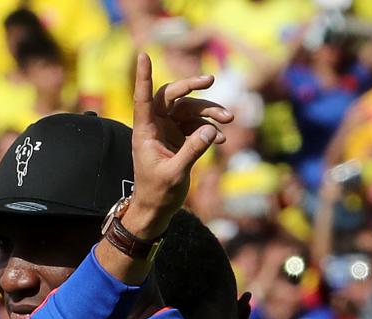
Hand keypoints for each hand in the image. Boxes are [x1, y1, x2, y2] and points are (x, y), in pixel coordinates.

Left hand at [121, 53, 231, 238]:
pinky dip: (210, 129)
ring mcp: (168, 130)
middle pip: (172, 96)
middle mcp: (155, 126)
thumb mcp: (175, 174)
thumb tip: (210, 131)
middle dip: (192, 87)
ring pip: (189, 110)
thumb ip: (192, 151)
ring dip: (209, 111)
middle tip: (211, 81)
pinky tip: (221, 139)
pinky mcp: (179, 138)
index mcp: (145, 132)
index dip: (143, 77)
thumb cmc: (158, 193)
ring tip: (228, 120)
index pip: (144, 99)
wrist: (157, 209)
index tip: (143, 55)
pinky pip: (197, 125)